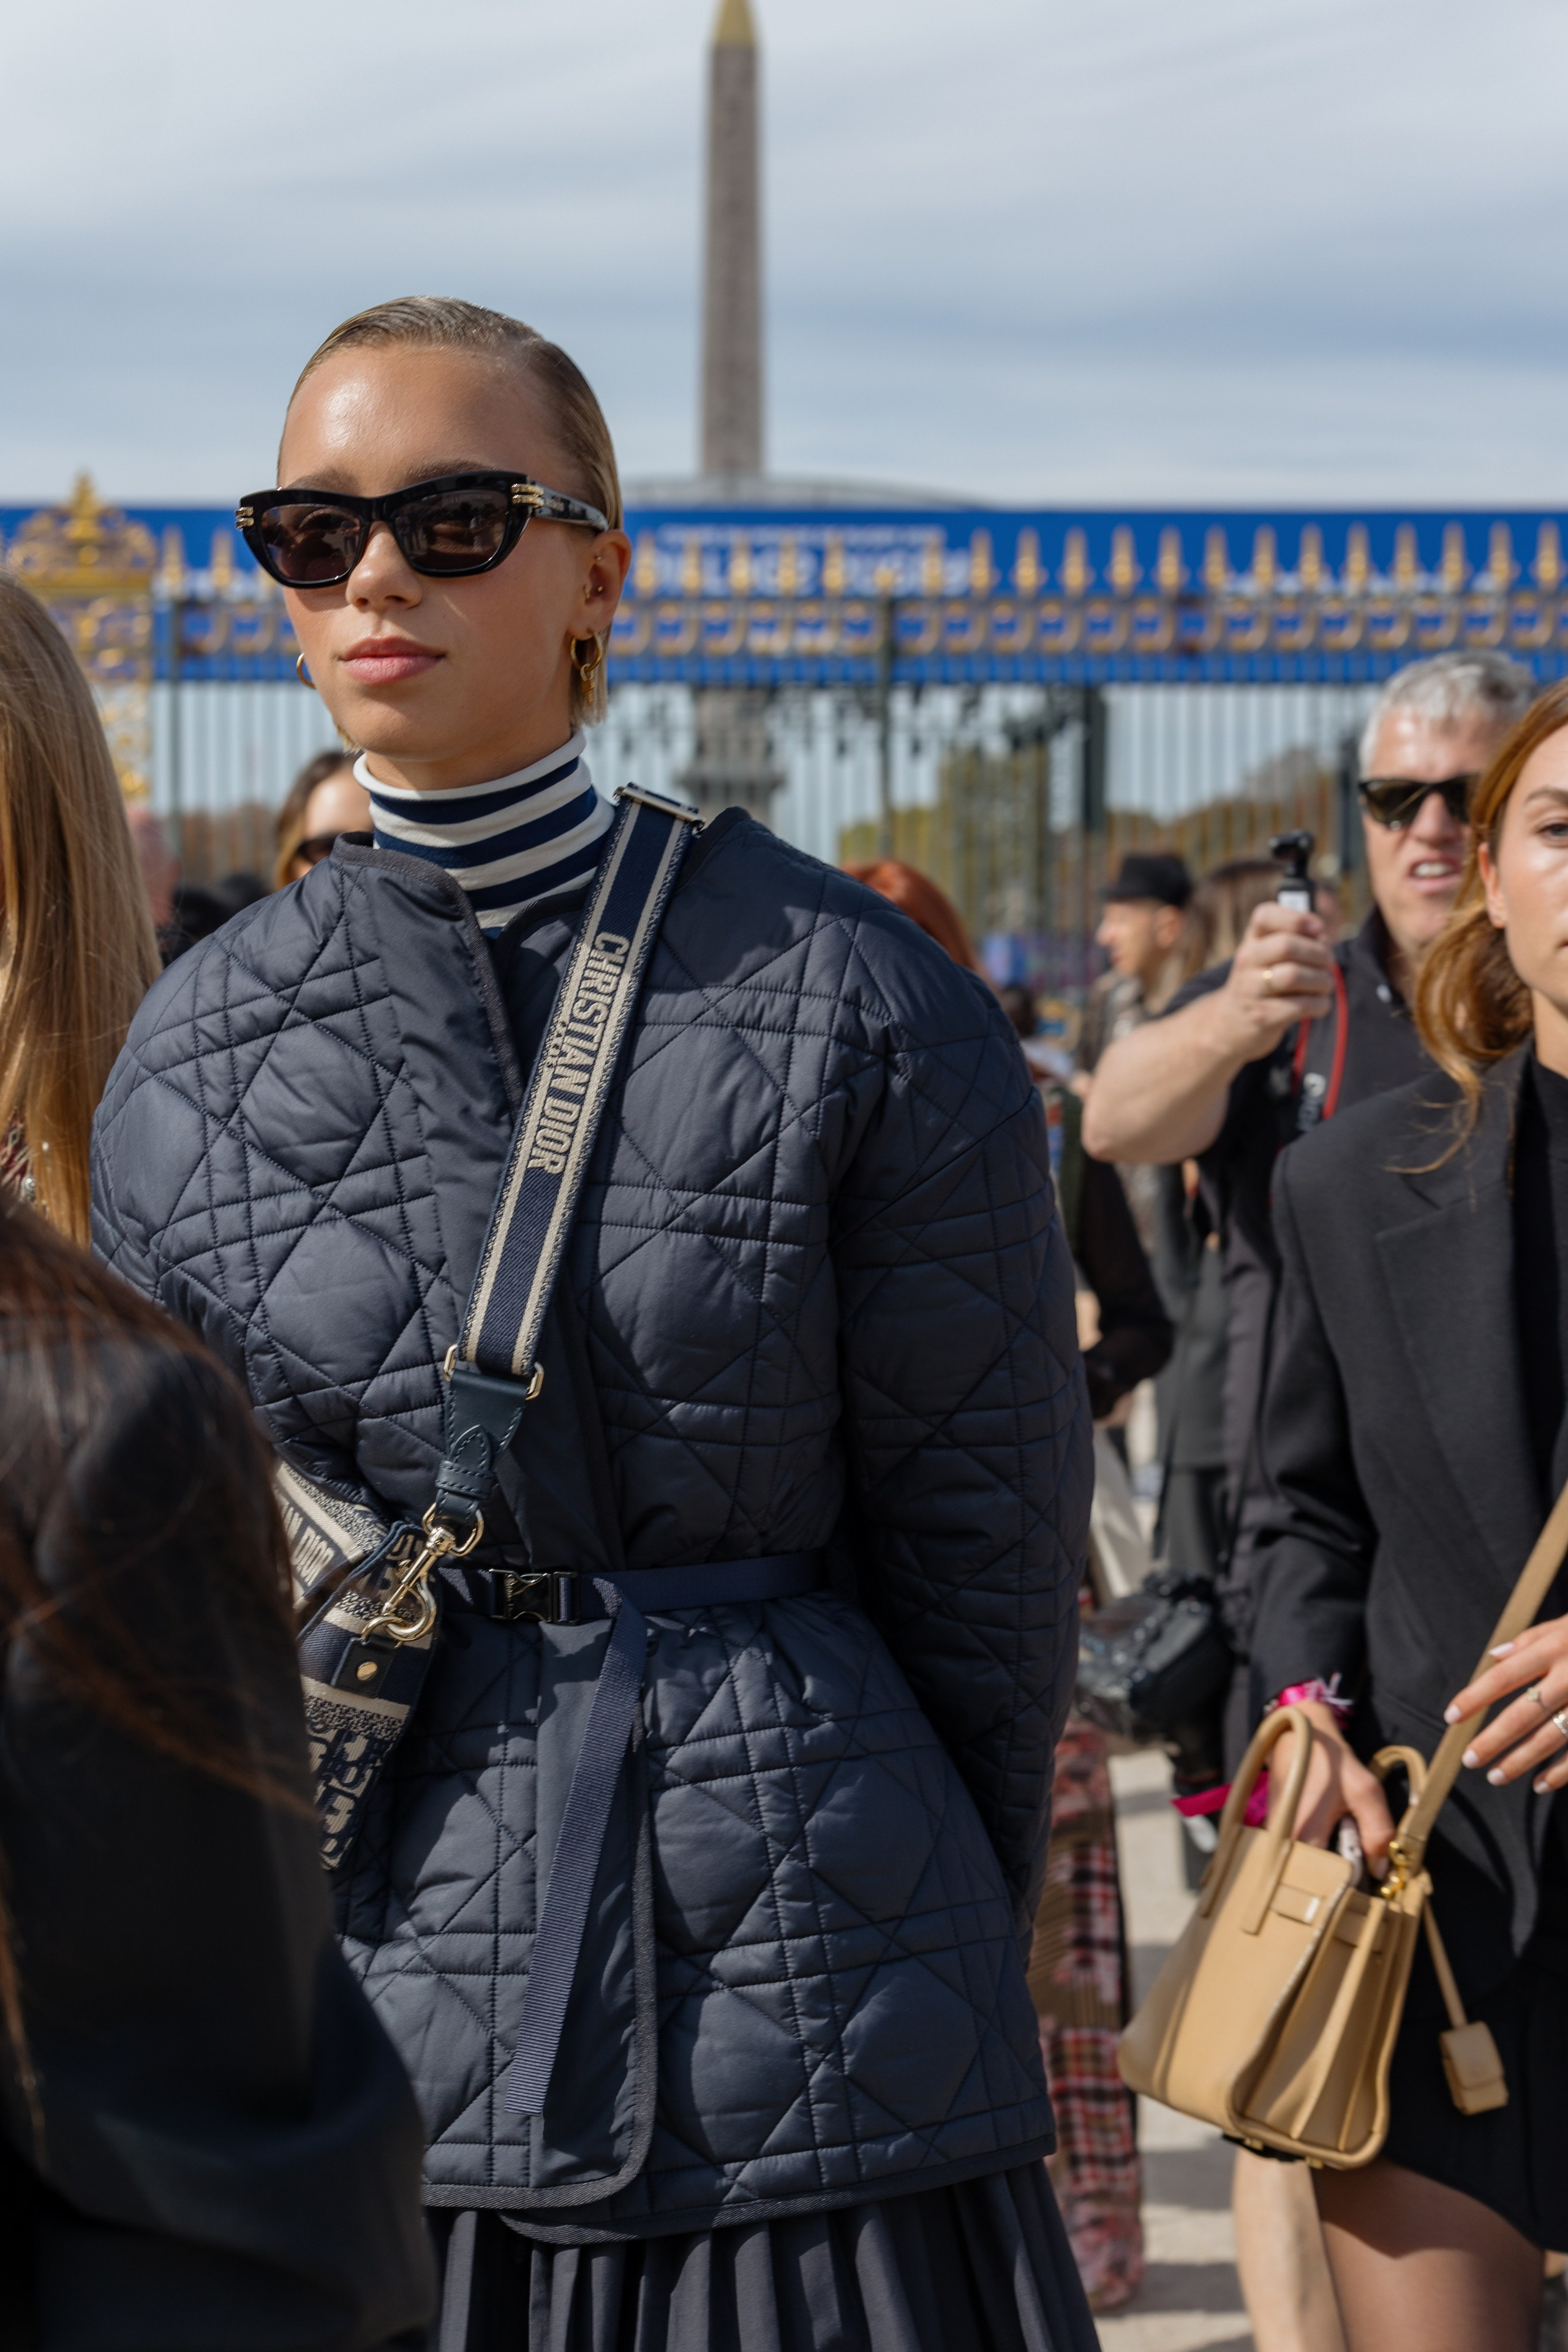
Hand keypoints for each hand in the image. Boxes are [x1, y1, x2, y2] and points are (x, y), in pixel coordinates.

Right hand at [1215, 904, 1335, 1061]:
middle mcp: (1246, 961)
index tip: (1317, 929)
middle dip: (1319, 953)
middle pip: (1286, 945)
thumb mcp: (1271, 954)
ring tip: (1325, 985)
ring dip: (1322, 980)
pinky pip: (1299, 1006)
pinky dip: (1320, 1005)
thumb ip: (1298, 939)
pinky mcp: (1261, 1016)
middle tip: (1328, 963)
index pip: (1265, 915)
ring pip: (1293, 976)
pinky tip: (1319, 1005)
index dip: (1297, 918)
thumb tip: (1323, 938)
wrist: (1231, 1023)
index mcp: (1252, 939)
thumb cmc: (1264, 981)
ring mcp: (1250, 989)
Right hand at [1274, 1701, 1395, 1877]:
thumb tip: (1380, 1870)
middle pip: (1311, 1879)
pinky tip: (1332, 1836)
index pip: (1323, 1883)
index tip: (1368, 1885)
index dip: (1348, 1887)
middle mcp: (1281, 1841)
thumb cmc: (1332, 1761)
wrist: (1302, 1734)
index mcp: (1302, 1834)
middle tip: (1359, 1862)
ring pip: (1305, 1867)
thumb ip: (1379, 1832)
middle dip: (1338, 1877)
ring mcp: (1274, 1836)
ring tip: (1345, 1843)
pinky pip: (1299, 1854)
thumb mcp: (1365, 1791)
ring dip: (1328, 1863)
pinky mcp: (1276, 1831)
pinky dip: (1319, 1852)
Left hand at [1448, 1618, 1567, 1794]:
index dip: (1476, 1697)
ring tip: (1496, 1776)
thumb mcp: (1566, 1624)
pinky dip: (1561, 1772)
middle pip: (1524, 1713)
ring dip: (1521, 1761)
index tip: (1452, 1717)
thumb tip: (1494, 1656)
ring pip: (1551, 1738)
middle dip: (1494, 1739)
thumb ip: (1531, 1638)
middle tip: (1470, 1759)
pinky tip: (1541, 1783)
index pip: (1505, 1675)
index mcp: (1555, 1648)